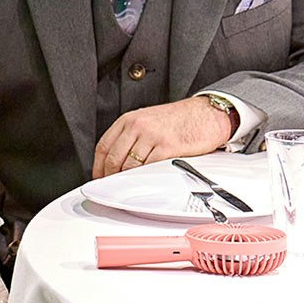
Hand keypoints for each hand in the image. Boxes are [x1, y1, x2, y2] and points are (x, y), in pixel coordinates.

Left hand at [92, 95, 234, 178]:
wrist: (205, 113)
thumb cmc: (179, 119)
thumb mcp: (148, 120)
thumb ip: (132, 136)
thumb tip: (118, 159)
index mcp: (129, 119)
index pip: (104, 145)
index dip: (98, 165)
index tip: (99, 176)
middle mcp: (138, 126)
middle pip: (114, 157)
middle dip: (110, 176)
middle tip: (111, 187)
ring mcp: (152, 136)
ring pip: (130, 165)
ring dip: (126, 180)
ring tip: (127, 188)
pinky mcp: (168, 147)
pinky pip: (149, 167)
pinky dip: (144, 179)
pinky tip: (144, 184)